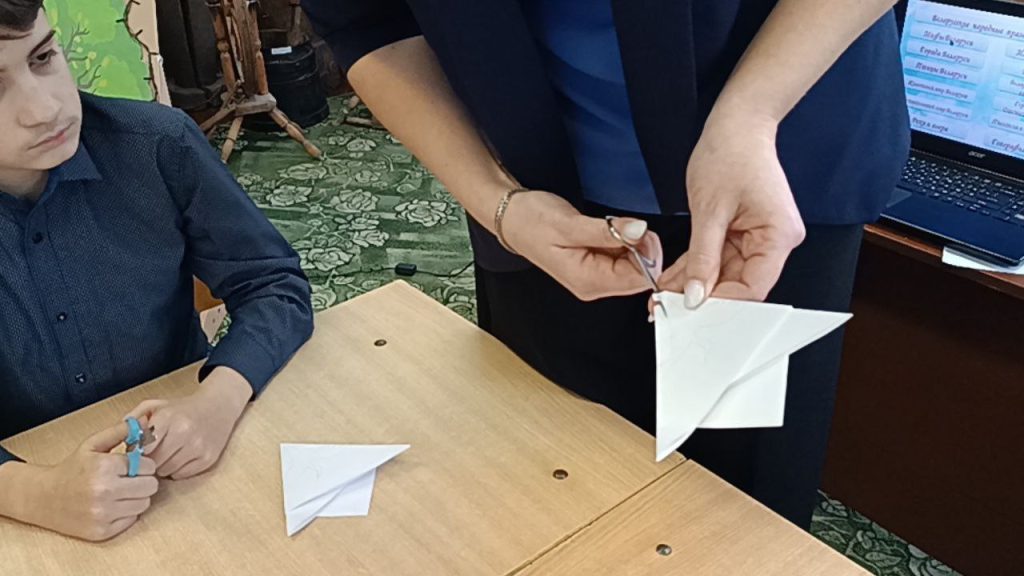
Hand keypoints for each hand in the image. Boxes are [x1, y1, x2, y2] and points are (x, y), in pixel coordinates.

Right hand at [0, 420, 158, 540]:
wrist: (43, 498)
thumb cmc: (71, 469)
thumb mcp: (92, 444)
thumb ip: (120, 431)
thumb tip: (145, 422)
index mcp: (104, 467)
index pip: (148, 466)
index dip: (142, 464)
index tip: (132, 465)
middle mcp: (104, 492)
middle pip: (151, 486)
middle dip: (143, 480)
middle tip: (129, 479)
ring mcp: (103, 514)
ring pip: (144, 504)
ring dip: (136, 497)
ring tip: (120, 491)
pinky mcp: (102, 531)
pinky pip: (132, 520)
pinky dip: (126, 513)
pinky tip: (112, 505)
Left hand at [127, 367, 250, 479]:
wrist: (219, 407)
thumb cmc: (183, 408)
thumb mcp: (156, 405)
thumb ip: (134, 419)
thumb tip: (121, 440)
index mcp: (169, 417)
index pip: (142, 446)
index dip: (136, 452)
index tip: (137, 451)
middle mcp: (184, 432)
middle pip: (153, 461)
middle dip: (148, 461)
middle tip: (151, 454)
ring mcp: (198, 447)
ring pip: (166, 471)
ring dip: (162, 467)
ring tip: (166, 454)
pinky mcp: (208, 459)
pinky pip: (181, 475)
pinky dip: (176, 470)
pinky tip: (180, 457)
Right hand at [501, 190, 662, 300]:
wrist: (512, 217)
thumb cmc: (531, 222)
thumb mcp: (570, 224)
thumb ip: (608, 230)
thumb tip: (639, 231)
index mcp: (587, 281)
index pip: (636, 279)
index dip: (647, 255)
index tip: (640, 231)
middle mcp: (592, 285)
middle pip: (638, 275)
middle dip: (641, 248)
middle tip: (627, 225)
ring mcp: (594, 277)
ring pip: (632, 265)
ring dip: (632, 243)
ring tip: (613, 227)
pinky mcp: (595, 266)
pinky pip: (621, 258)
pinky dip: (623, 242)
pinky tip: (609, 231)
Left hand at [659, 110, 804, 306]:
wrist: (737, 124)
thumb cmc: (730, 153)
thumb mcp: (709, 210)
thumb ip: (702, 257)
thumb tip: (694, 295)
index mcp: (779, 235)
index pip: (753, 287)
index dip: (721, 303)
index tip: (689, 311)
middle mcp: (776, 240)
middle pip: (741, 284)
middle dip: (704, 296)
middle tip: (669, 307)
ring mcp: (761, 237)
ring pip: (726, 275)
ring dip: (695, 284)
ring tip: (663, 295)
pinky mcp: (746, 233)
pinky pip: (720, 259)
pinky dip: (697, 268)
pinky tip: (673, 279)